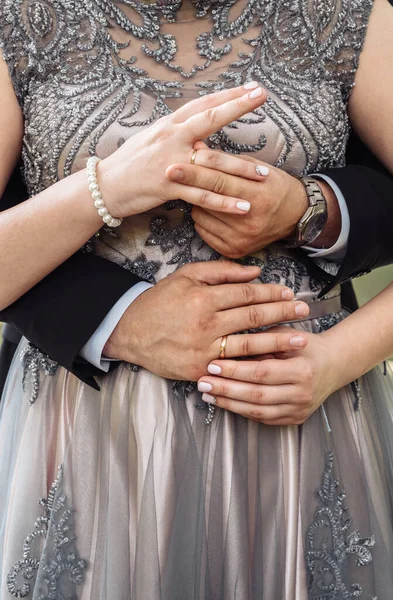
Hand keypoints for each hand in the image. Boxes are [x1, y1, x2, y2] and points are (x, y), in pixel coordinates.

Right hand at [98, 84, 267, 218]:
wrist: (105, 186)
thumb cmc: (130, 163)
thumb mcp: (152, 139)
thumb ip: (177, 134)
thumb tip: (199, 130)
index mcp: (168, 125)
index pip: (202, 104)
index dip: (227, 94)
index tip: (251, 86)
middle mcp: (171, 138)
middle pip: (209, 118)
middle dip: (238, 106)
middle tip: (263, 96)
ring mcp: (170, 162)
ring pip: (211, 163)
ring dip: (240, 169)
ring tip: (265, 174)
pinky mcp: (169, 187)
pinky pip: (202, 196)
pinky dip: (224, 203)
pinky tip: (244, 206)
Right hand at [103, 262, 309, 381]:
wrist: (131, 332)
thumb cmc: (160, 302)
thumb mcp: (185, 275)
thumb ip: (221, 271)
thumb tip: (254, 271)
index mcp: (204, 297)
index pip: (246, 294)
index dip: (271, 293)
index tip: (288, 293)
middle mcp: (206, 323)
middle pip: (253, 317)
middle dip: (282, 314)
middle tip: (305, 311)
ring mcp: (203, 348)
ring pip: (249, 344)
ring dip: (278, 341)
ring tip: (300, 338)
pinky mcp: (200, 369)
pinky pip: (233, 367)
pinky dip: (254, 365)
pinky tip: (272, 362)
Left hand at [166, 142, 339, 256]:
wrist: (294, 216)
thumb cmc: (273, 185)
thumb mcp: (255, 167)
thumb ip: (225, 160)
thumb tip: (196, 147)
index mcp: (258, 196)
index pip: (219, 182)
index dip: (195, 173)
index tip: (174, 165)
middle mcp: (249, 221)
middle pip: (208, 200)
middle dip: (189, 184)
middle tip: (170, 171)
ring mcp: (240, 239)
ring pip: (201, 216)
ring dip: (198, 202)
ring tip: (207, 193)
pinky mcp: (233, 250)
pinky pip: (203, 232)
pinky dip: (202, 219)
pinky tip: (210, 211)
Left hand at [197, 328, 339, 425]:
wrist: (334, 364)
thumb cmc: (304, 344)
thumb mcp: (286, 334)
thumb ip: (261, 341)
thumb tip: (227, 344)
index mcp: (302, 370)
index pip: (261, 372)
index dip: (234, 370)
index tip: (212, 364)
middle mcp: (302, 394)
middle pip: (257, 394)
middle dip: (225, 389)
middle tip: (202, 382)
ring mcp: (299, 409)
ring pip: (258, 410)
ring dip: (229, 403)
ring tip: (208, 393)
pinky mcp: (294, 419)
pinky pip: (263, 418)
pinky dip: (241, 410)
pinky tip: (224, 402)